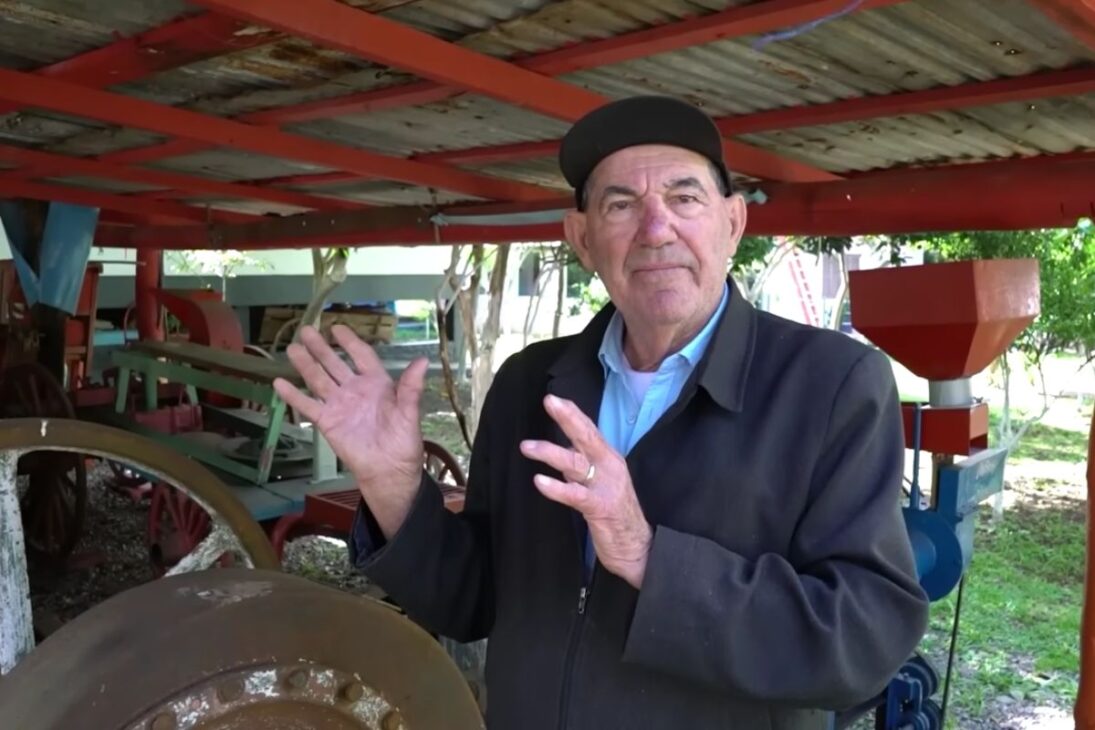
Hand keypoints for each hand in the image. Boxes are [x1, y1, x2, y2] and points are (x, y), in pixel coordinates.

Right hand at [273, 325, 428, 538]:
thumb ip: (411, 387)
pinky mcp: (327, 422)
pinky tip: (279, 383)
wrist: (388, 470)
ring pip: (319, 380)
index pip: (362, 356)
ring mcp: (339, 405)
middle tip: (306, 329)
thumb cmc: (403, 441)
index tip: (337, 328)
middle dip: (321, 348)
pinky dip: (293, 395)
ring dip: (305, 364)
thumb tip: (422, 360)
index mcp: (377, 384)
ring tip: (292, 349)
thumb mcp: (409, 412)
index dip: (350, 342)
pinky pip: (308, 406)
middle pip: (335, 364)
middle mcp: (355, 390)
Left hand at [519, 394, 651, 588]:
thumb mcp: (601, 483)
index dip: (573, 413)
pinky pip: (575, 496)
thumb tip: (562, 452)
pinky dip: (557, 488)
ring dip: (550, 453)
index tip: (554, 399)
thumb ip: (584, 467)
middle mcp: (609, 467)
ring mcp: (606, 487)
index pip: (589, 430)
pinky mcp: (600, 508)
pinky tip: (540, 481)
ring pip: (575, 464)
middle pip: (586, 437)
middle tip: (549, 401)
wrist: (638, 548)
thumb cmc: (617, 514)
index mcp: (609, 460)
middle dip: (567, 418)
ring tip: (527, 447)